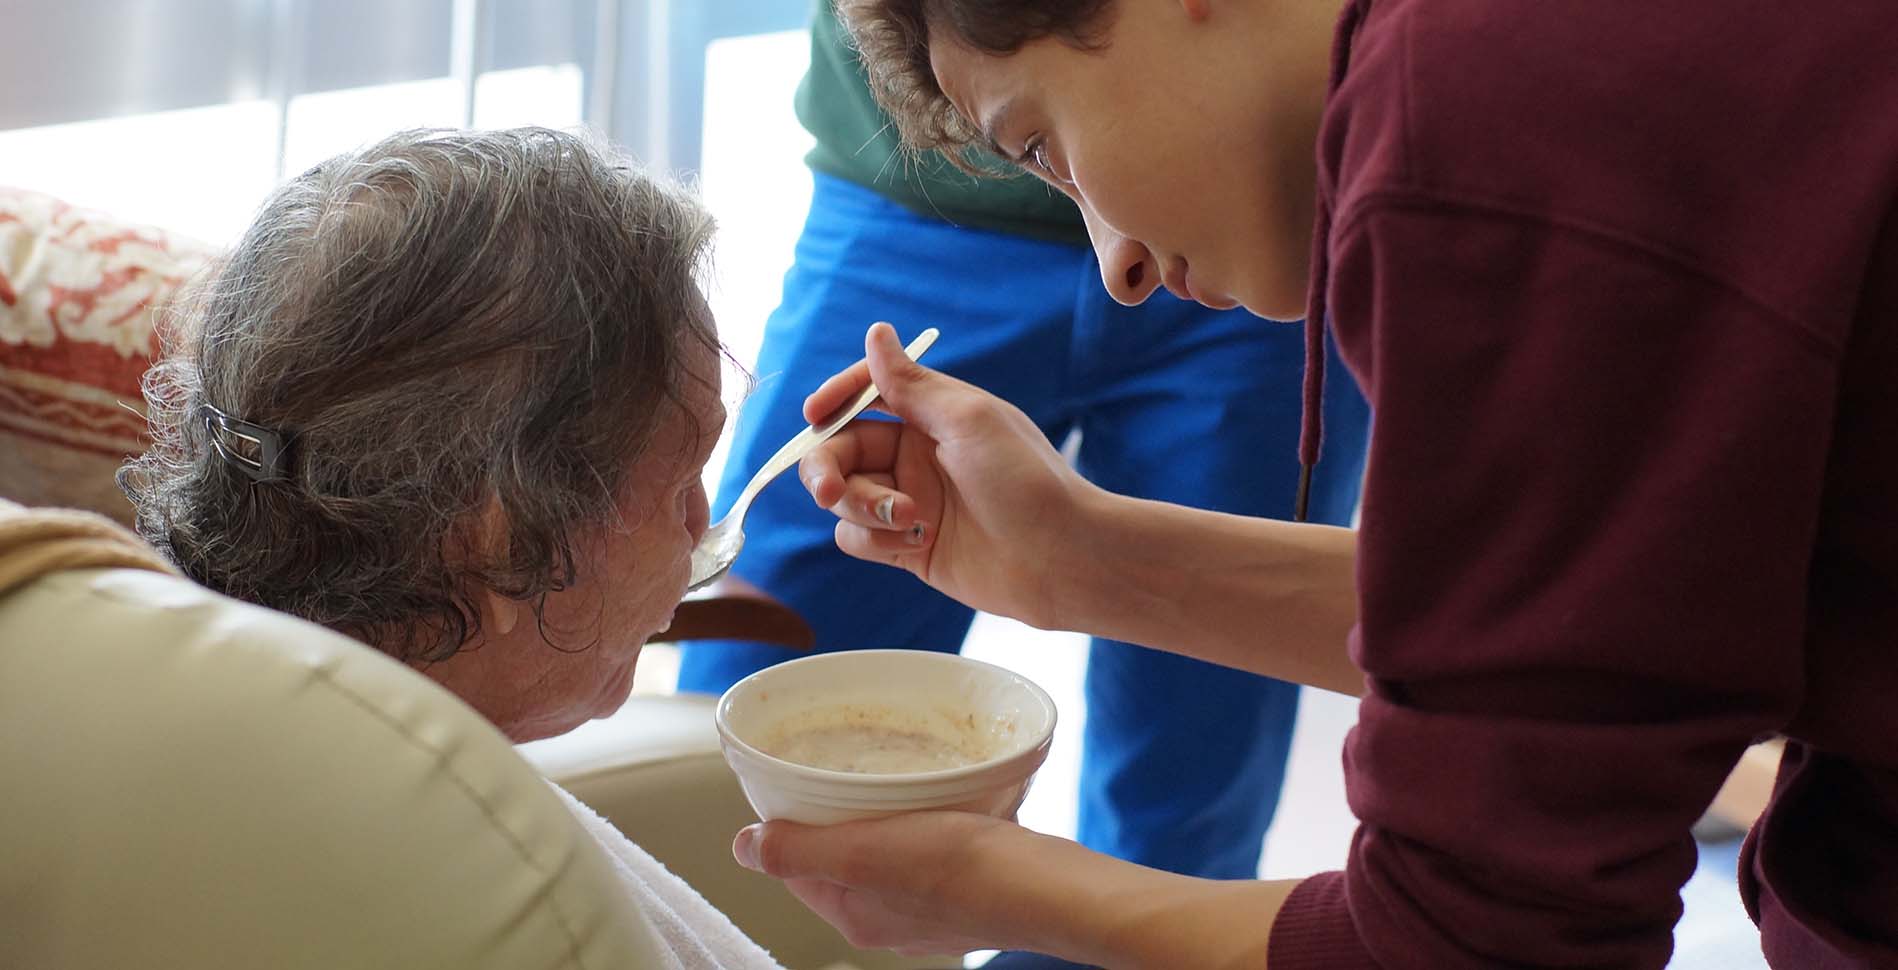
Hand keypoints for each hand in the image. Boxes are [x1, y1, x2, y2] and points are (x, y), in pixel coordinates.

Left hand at [731, 812, 1297, 967]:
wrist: (1053, 886)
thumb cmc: (963, 869)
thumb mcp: (866, 851)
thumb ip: (800, 851)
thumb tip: (742, 848)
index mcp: (854, 914)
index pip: (795, 867)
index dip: (785, 823)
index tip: (788, 778)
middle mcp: (887, 918)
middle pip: (837, 857)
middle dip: (831, 813)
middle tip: (834, 763)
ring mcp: (929, 905)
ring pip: (883, 850)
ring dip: (877, 811)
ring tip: (882, 770)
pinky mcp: (967, 886)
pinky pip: (926, 846)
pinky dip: (920, 817)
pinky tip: (935, 792)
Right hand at [798, 323, 1098, 628]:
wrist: (1060, 559)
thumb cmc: (1025, 481)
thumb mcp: (967, 420)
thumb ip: (911, 385)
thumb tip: (876, 332)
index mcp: (932, 415)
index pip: (866, 395)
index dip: (835, 400)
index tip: (815, 414)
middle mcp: (915, 455)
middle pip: (839, 450)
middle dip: (826, 468)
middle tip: (828, 491)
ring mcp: (908, 501)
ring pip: (843, 496)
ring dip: (861, 507)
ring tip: (908, 519)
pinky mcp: (906, 545)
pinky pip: (857, 537)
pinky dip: (873, 538)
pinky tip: (914, 542)